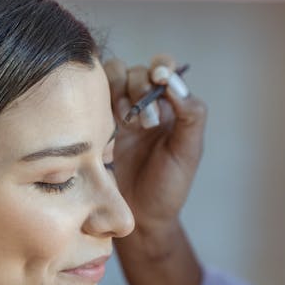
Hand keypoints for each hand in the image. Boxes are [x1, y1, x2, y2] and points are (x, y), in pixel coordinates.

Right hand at [104, 55, 206, 240]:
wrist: (138, 217)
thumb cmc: (168, 187)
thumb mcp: (188, 152)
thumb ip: (191, 115)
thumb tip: (175, 83)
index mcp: (171, 106)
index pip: (166, 69)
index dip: (161, 66)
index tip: (159, 78)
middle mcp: (145, 104)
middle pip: (138, 71)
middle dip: (141, 88)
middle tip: (145, 123)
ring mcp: (119, 112)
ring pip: (114, 76)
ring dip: (119, 91)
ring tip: (126, 122)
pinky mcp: (97, 123)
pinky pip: (94, 96)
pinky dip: (99, 99)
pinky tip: (110, 123)